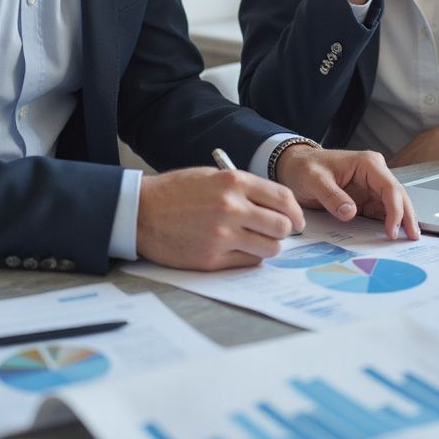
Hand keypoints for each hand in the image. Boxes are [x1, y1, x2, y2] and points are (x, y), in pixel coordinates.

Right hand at [136, 167, 305, 270]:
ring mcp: (222, 235)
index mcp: (233, 182)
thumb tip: (277, 207)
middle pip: (282, 226)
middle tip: (278, 232)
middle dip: (285, 231)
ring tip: (257, 241)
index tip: (297, 220)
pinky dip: (249, 257)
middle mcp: (231, 208)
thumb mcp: (212, 176)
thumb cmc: (176, 192)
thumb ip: (244, 189)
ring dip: (269, 246)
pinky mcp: (212, 259)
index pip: (283, 199)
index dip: (296, 212)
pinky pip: (248, 262)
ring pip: (270, 248)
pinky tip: (238, 249)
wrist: (141, 212)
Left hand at [272, 144, 418, 240]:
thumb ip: (332, 196)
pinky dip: (387, 224)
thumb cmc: (305, 167)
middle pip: (398, 196)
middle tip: (413, 237)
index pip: (389, 187)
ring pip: (393, 205)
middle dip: (407, 217)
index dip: (395, 210)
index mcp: (367, 163)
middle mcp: (373, 173)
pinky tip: (391, 236)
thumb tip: (350, 212)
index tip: (392, 229)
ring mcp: (370, 187)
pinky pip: (380, 212)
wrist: (295, 166)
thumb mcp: (314, 179)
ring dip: (400, 221)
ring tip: (407, 240)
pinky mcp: (364, 199)